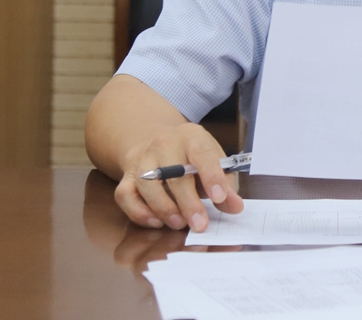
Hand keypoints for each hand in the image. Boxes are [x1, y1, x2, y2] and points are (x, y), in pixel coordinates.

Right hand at [114, 122, 243, 230]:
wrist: (158, 142)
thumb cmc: (192, 157)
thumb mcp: (213, 161)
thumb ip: (225, 185)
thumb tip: (236, 207)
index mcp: (192, 136)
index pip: (202, 153)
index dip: (212, 176)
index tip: (220, 198)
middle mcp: (164, 144)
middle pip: (174, 174)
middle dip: (188, 203)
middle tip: (200, 224)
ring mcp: (143, 159)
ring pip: (147, 185)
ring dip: (163, 208)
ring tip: (179, 223)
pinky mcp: (127, 176)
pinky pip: (126, 195)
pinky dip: (139, 212)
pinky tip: (156, 221)